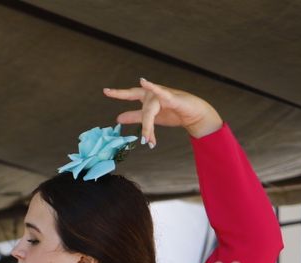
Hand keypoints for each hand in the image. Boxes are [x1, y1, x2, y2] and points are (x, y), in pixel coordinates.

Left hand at [104, 78, 221, 145]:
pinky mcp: (173, 99)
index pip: (130, 95)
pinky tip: (145, 82)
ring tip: (148, 141)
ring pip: (149, 111)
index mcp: (148, 99)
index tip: (105, 90)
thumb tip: (118, 117)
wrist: (195, 116)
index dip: (118, 93)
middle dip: (120, 93)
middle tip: (106, 91)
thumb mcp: (151, 117)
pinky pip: (162, 95)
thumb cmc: (174, 113)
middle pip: (137, 103)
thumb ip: (135, 116)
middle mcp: (153, 95)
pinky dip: (154, 89)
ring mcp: (163, 95)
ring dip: (148, 128)